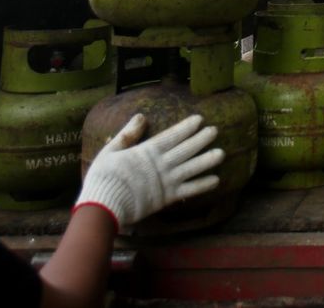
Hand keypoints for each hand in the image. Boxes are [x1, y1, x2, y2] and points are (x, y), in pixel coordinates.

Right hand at [75, 114, 223, 229]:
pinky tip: (216, 180)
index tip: (200, 119)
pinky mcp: (166, 197)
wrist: (102, 206)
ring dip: (207, 160)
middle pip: (185, 149)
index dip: (186, 127)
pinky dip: (202, 185)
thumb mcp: (110, 151)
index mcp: (147, 151)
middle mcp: (160, 164)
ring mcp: (165, 181)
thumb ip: (128, 134)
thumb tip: (140, 116)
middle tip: (215, 131)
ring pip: (191, 168)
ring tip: (221, 153)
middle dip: (201, 139)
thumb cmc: (103, 178)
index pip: (171, 136)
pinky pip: (188, 190)